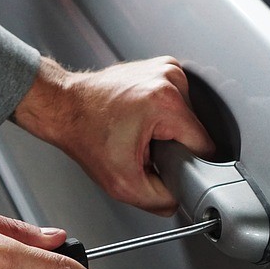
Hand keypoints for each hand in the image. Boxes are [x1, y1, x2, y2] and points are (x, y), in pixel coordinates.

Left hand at [13, 56, 214, 215]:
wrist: (64, 107)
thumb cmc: (85, 135)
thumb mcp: (123, 184)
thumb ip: (160, 200)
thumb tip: (180, 200)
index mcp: (166, 102)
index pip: (205, 146)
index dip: (188, 164)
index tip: (164, 164)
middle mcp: (170, 78)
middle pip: (195, 131)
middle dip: (175, 146)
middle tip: (145, 148)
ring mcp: (167, 69)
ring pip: (188, 117)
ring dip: (169, 131)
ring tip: (141, 132)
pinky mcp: (162, 67)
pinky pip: (178, 103)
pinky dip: (164, 115)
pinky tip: (142, 119)